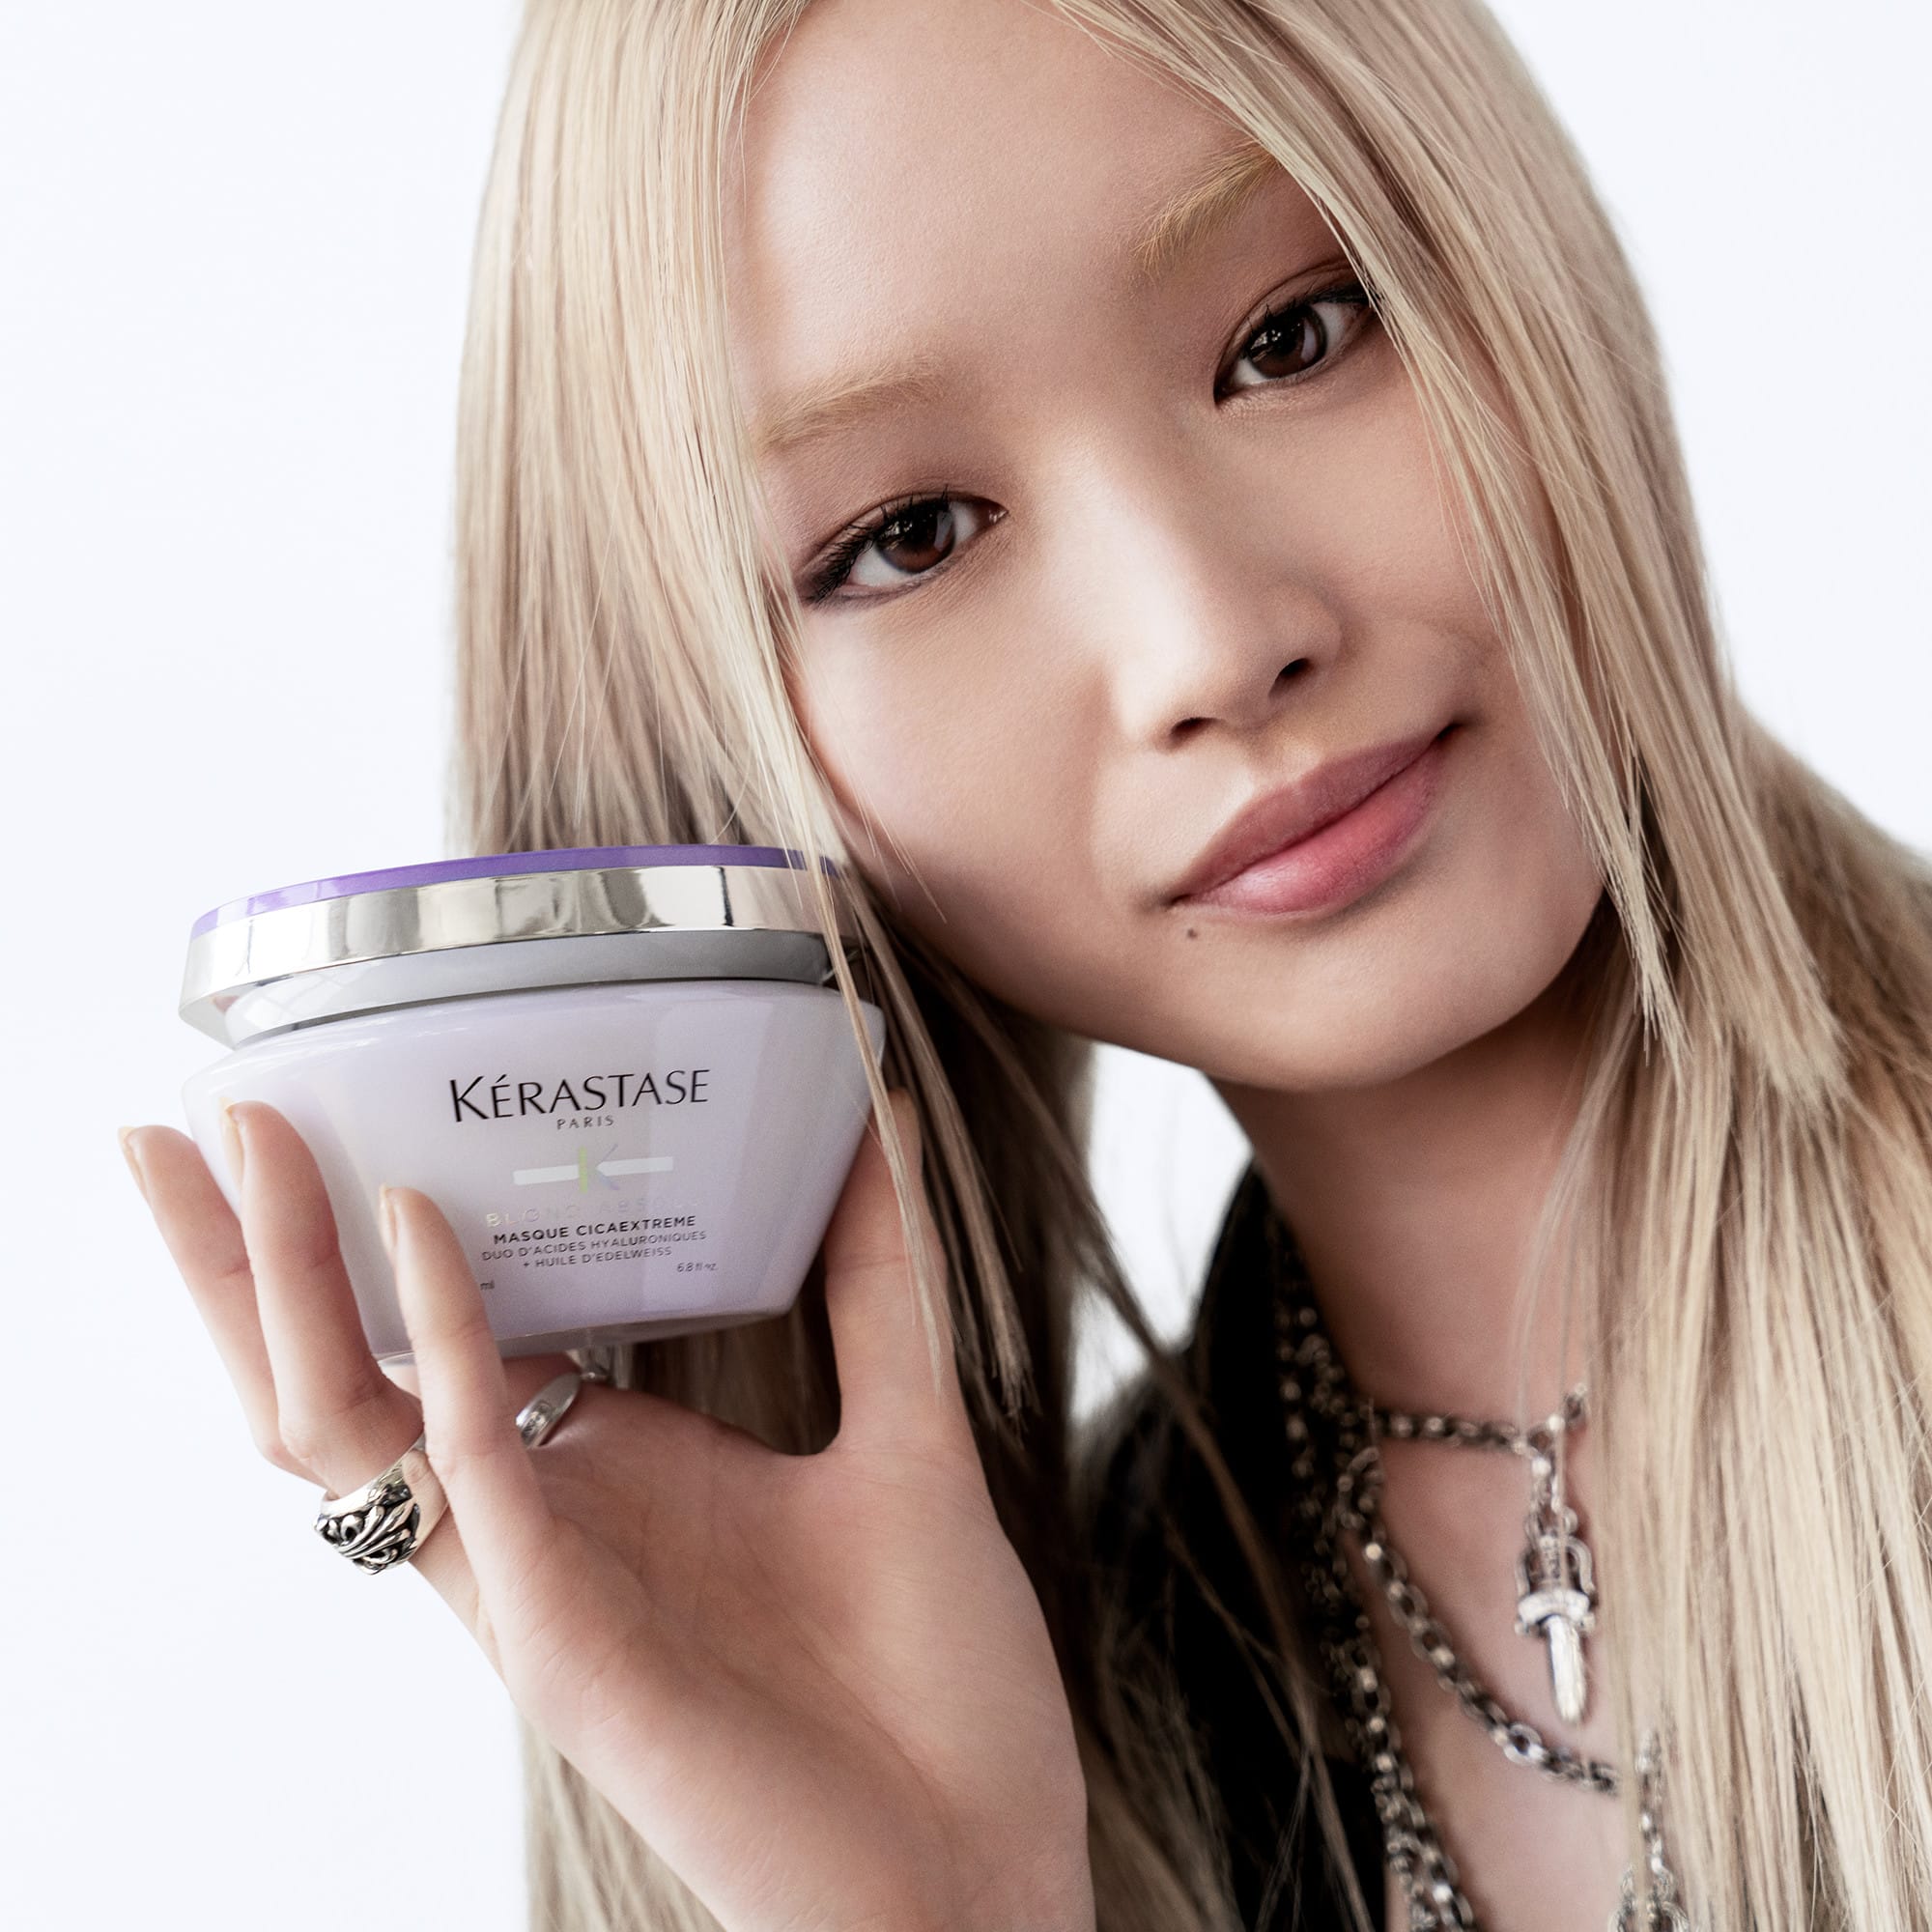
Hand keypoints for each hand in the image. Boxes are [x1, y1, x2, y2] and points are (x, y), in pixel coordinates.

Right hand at [120, 1091, 1094, 1931]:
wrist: (977, 1860)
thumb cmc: (931, 1674)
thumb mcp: (905, 1429)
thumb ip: (877, 1276)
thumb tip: (869, 1111)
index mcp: (604, 1475)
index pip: (444, 1343)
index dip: (371, 1240)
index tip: (340, 1110)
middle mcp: (541, 1525)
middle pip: (349, 1374)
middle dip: (261, 1252)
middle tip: (211, 1114)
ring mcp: (534, 1587)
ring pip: (351, 1423)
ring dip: (286, 1280)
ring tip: (250, 1142)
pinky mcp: (561, 1643)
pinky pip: (470, 1474)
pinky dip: (442, 1342)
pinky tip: (423, 1229)